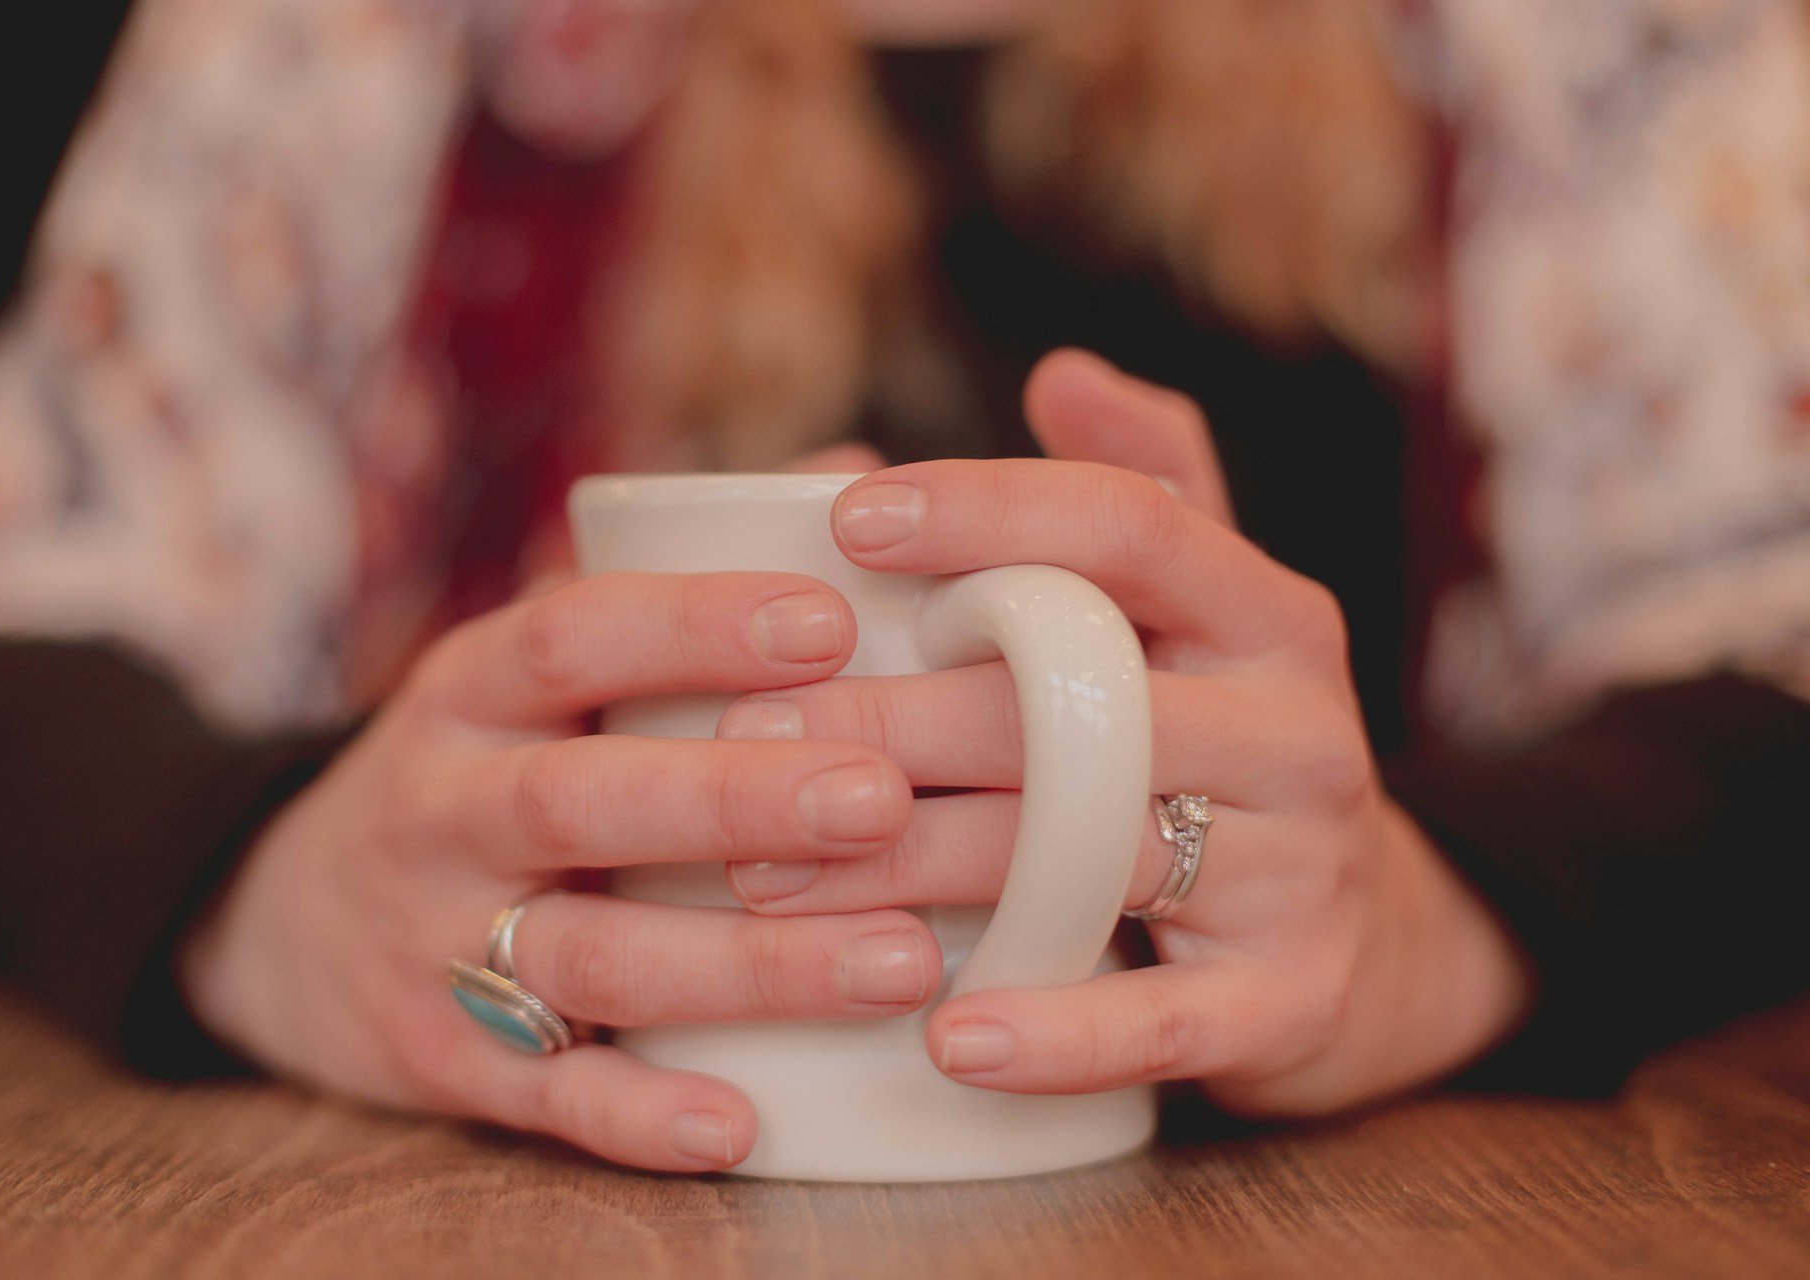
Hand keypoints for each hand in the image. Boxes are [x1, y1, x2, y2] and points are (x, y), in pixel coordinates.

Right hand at [179, 564, 936, 1171]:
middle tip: (881, 797)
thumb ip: (685, 578)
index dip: (695, 625)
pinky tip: (745, 1120)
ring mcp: (432, 938)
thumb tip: (857, 478)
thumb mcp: (539, 660)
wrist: (288, 914)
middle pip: (583, 795)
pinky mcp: (438, 1058)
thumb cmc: (484, 760)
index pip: (573, 629)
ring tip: (899, 962)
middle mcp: (442, 802)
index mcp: (472, 685)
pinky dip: (638, 1113)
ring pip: (587, 952)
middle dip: (735, 798)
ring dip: (744, 962)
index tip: (829, 621)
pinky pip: (543, 1092)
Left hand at [718, 350, 1529, 1115]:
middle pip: (1082, 702)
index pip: (1129, 526)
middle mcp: (1303, 725)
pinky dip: (1056, 1034)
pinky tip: (946, 1043)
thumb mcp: (1203, 614)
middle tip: (744, 740)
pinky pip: (1169, 1023)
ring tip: (768, 885)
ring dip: (920, 870)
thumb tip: (1063, 372)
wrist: (1365, 936)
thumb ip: (1143, 494)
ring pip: (1096, 854)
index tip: (846, 518)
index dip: (989, 510)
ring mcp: (1310, 865)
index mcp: (1265, 612)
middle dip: (897, 719)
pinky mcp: (1299, 998)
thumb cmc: (1224, 747)